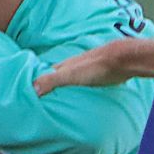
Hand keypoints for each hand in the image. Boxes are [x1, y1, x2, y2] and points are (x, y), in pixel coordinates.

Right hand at [33, 36, 153, 94]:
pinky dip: (82, 86)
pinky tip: (84, 92)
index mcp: (67, 65)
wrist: (123, 59)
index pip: (48, 71)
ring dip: (68, 83)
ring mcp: (89, 69)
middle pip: (61, 73)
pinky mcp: (102, 74)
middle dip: (52, 81)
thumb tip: (32, 89)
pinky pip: (88, 81)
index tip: (29, 87)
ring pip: (75, 76)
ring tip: (61, 94)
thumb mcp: (71, 75)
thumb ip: (52, 80)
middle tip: (43, 93)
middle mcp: (76, 65)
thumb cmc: (97, 66)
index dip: (39, 78)